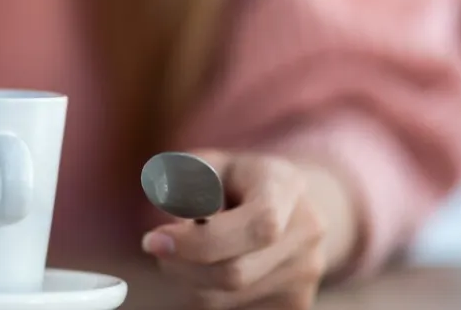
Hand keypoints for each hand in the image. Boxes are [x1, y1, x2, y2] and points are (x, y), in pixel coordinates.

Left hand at [140, 151, 357, 309]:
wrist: (290, 204)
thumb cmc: (235, 181)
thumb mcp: (205, 164)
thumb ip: (183, 181)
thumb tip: (167, 204)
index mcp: (285, 185)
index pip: (259, 225)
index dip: (202, 241)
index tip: (154, 240)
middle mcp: (305, 232)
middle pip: (236, 273)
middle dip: (182, 266)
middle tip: (156, 246)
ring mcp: (306, 272)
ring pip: (225, 300)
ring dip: (188, 281)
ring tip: (189, 251)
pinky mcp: (296, 304)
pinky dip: (207, 294)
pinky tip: (211, 267)